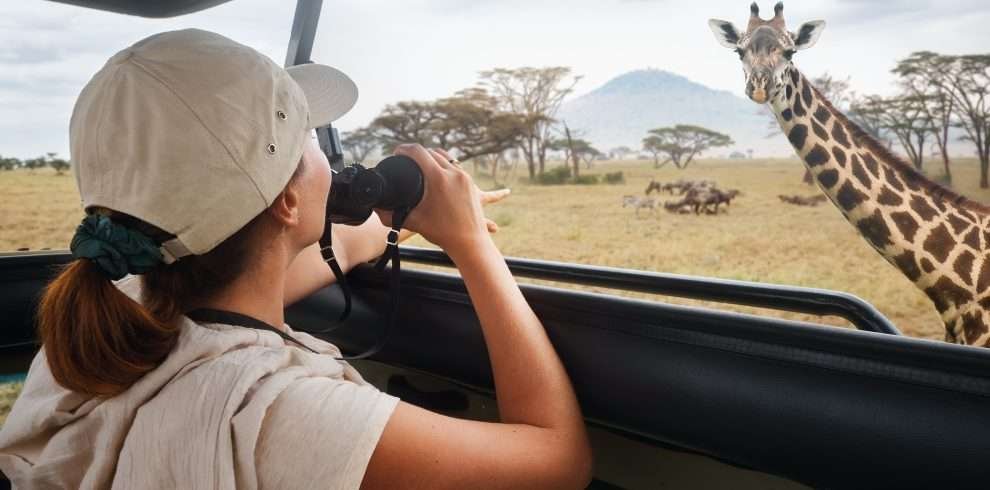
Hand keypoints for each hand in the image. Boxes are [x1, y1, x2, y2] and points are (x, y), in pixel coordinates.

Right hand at [375, 145, 507, 253]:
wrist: (470, 243)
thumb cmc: (442, 233)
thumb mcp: (414, 222)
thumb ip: (391, 216)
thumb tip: (374, 210)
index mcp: (438, 178)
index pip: (418, 152)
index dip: (404, 149)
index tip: (396, 153)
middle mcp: (453, 173)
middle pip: (431, 152)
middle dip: (417, 153)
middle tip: (405, 160)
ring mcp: (464, 177)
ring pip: (445, 157)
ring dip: (431, 157)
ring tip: (419, 163)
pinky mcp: (470, 183)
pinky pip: (455, 166)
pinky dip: (444, 165)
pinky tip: (437, 171)